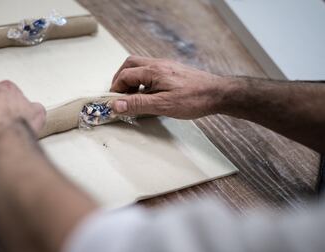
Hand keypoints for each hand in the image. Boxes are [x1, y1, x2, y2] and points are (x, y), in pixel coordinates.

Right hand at [110, 56, 227, 118]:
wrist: (218, 93)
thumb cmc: (194, 99)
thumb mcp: (162, 105)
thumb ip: (138, 104)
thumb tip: (116, 104)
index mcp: (153, 71)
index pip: (125, 75)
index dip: (115, 89)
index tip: (113, 103)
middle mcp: (158, 65)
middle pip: (130, 65)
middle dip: (120, 79)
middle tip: (118, 96)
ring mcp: (166, 67)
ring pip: (140, 67)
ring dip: (131, 80)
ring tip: (132, 97)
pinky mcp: (172, 72)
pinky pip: (151, 71)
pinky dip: (142, 81)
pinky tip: (148, 94)